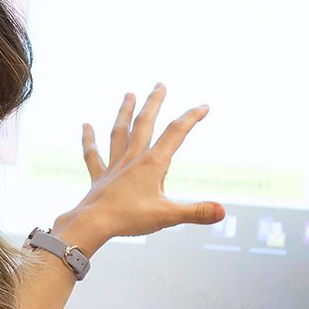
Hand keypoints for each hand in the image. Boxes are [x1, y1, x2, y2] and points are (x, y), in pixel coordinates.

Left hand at [61, 83, 224, 251]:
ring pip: (119, 132)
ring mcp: (115, 166)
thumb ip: (196, 212)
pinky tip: (85, 126)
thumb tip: (222, 210)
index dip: (191, 117)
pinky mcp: (99, 177)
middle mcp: (133, 158)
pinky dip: (89, 140)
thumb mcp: (168, 216)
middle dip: (154, 103)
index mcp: (152, 164)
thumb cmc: (129, 218)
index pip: (176, 134)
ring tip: (128, 94)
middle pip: (144, 123)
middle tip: (160, 84)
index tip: (204, 106)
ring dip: (124, 112)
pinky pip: (93, 155)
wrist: (93, 223)